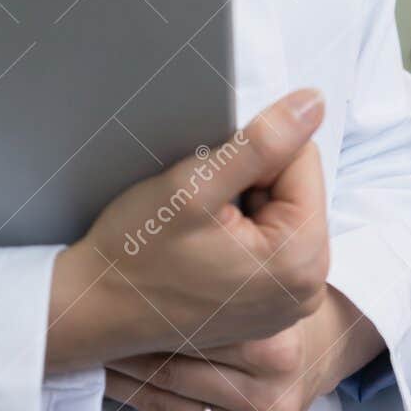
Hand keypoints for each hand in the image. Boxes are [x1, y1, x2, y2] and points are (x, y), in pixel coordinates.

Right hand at [45, 88, 328, 375]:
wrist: (95, 308)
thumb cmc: (135, 253)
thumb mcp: (194, 186)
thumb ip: (262, 142)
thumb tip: (315, 102)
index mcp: (300, 261)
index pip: (303, 160)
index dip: (252, 156)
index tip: (211, 186)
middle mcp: (307, 289)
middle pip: (297, 187)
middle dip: (251, 182)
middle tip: (201, 210)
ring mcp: (290, 302)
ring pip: (282, 208)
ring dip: (244, 203)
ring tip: (200, 230)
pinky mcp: (271, 305)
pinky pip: (271, 239)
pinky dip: (240, 229)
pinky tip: (204, 246)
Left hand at [102, 287, 387, 410]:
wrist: (320, 343)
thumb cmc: (276, 302)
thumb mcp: (256, 273)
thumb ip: (217, 270)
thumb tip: (141, 267)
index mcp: (276, 344)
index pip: (189, 333)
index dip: (141, 314)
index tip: (107, 303)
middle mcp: (273, 392)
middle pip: (174, 371)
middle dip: (127, 349)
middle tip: (94, 331)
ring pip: (170, 404)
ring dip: (127, 381)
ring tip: (100, 356)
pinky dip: (149, 407)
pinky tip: (126, 386)